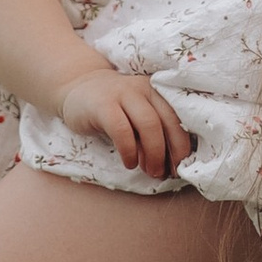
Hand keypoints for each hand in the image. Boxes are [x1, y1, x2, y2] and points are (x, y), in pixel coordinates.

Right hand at [57, 66, 193, 178]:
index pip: (179, 119)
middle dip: (170, 153)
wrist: (79, 89)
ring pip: (149, 124)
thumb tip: (169, 165)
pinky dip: (129, 151)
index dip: (182, 147)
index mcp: (158, 91)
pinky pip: (122, 130)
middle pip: (167, 122)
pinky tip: (129, 163)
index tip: (179, 168)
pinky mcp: (103, 104)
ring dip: (153, 153)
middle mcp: (145, 88)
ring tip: (150, 171)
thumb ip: (153, 134)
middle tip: (165, 173)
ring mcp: (124, 93)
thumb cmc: (114, 109)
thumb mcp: (137, 118)